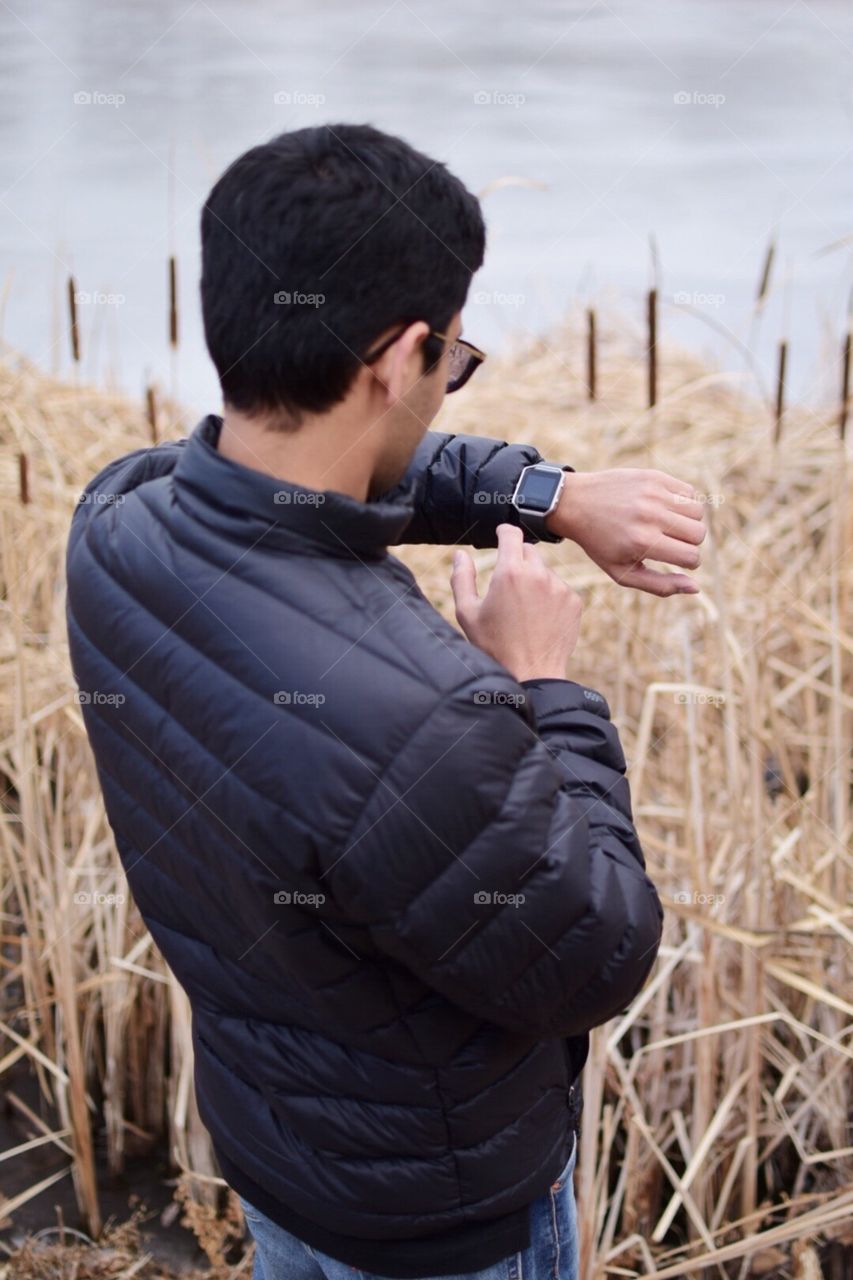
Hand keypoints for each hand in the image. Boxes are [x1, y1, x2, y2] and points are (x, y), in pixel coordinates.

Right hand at [451, 524, 581, 681]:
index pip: (511, 533)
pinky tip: (539, 617)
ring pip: (544, 570)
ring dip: (534, 579)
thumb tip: (460, 554)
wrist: (531, 674)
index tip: (501, 534)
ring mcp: (559, 587)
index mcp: (509, 572)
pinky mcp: (574, 601)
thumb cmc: (494, 646)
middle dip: (517, 560)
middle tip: (507, 584)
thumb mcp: (467, 613)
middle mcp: (538, 574)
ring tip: (523, 608)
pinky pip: (559, 588)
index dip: (504, 531)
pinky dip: (549, 595)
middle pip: (528, 550)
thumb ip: (462, 578)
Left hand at [547, 469, 705, 595]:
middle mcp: (650, 515)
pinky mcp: (654, 476)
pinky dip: (683, 502)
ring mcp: (653, 493)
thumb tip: (696, 587)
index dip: (689, 562)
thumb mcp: (622, 573)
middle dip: (690, 543)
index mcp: (642, 542)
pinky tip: (665, 508)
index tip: (676, 559)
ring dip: (689, 522)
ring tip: (669, 526)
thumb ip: (660, 585)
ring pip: (698, 511)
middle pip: (699, 534)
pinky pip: (689, 492)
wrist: (575, 503)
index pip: (691, 556)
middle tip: (671, 543)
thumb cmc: (600, 543)